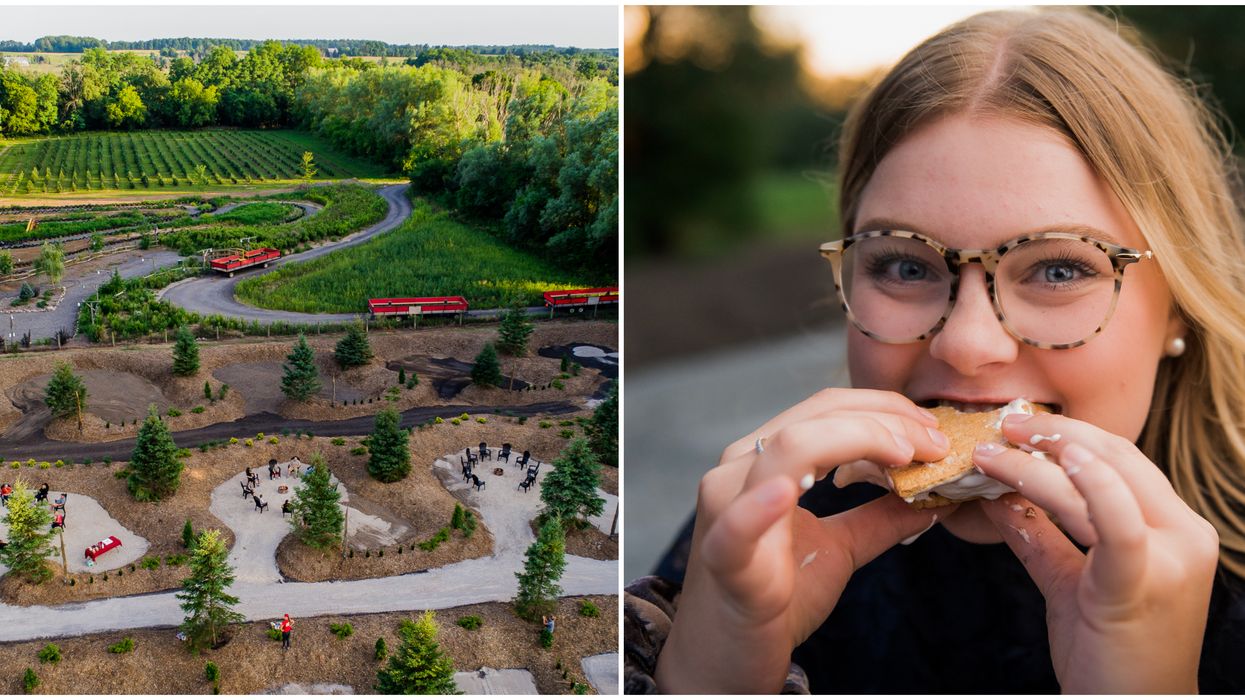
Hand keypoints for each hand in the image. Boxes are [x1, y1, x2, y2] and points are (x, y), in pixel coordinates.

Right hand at [655, 389, 957, 692]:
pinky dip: (762, 506)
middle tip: (934, 442)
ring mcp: (727, 506)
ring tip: (904, 457)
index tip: (933, 432)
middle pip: (814, 416)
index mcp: (763, 459)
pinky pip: (739, 523)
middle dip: (883, 419)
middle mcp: (739, 469)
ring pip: (789, 447)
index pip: (826, 408)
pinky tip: (789, 493)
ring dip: (856, 440)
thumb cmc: (776, 598)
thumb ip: (879, 518)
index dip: (884, 409)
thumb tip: (934, 497)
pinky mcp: (724, 554)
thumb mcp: (839, 548)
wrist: (729, 654)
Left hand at [972, 413, 1218, 692]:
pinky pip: (1116, 525)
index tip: (1017, 425)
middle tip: (1001, 424)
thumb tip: (998, 496)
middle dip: (1054, 433)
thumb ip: (1040, 537)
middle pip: (1116, 457)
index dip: (1068, 435)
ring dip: (1039, 459)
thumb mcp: (1070, 581)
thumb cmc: (1107, 652)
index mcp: (1173, 529)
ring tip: (992, 451)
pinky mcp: (1142, 585)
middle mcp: (1183, 535)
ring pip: (1102, 482)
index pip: (1121, 460)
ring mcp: (1170, 559)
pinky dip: (1084, 487)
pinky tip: (1048, 468)